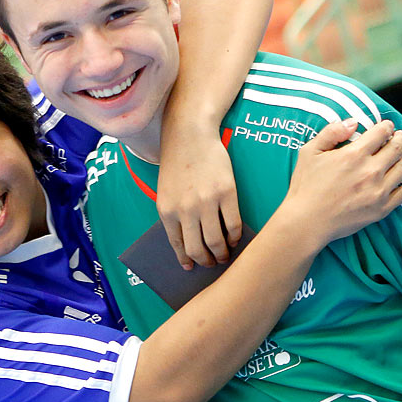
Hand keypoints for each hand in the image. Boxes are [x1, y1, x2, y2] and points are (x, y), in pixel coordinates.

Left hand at [157, 123, 242, 269]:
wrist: (190, 135)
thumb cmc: (178, 163)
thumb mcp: (166, 191)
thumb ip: (174, 214)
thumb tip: (188, 241)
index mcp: (167, 210)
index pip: (178, 244)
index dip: (186, 259)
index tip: (191, 266)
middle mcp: (185, 210)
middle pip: (197, 249)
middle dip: (206, 261)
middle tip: (212, 263)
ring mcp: (206, 202)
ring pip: (216, 241)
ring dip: (222, 253)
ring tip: (225, 254)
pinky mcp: (226, 193)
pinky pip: (233, 224)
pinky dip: (235, 236)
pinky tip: (235, 238)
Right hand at [274, 119, 401, 249]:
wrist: (307, 222)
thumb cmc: (306, 186)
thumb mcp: (310, 152)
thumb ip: (332, 133)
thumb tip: (353, 123)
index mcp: (354, 154)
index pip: (381, 133)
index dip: (387, 126)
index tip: (387, 126)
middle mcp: (371, 171)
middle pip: (397, 147)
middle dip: (400, 138)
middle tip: (400, 136)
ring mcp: (379, 191)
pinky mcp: (382, 209)